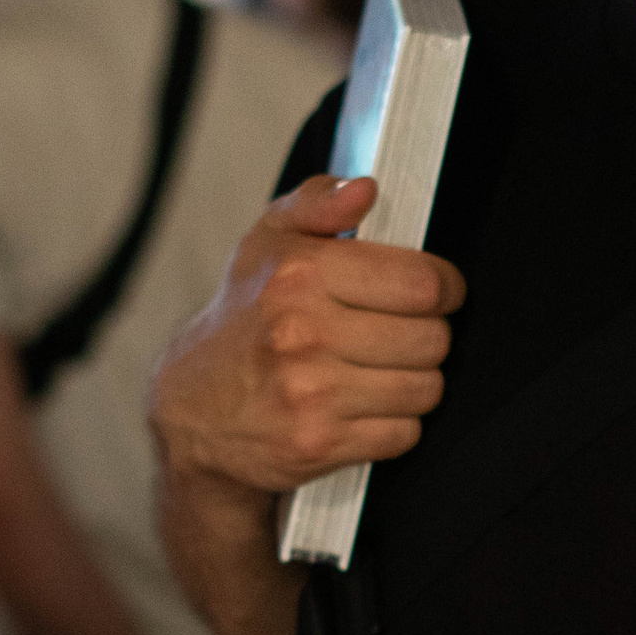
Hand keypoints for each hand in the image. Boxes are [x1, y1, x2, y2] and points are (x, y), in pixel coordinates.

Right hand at [148, 173, 464, 498]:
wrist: (192, 411)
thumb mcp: (268, 243)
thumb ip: (318, 203)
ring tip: (377, 370)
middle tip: (397, 333)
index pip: (422, 283)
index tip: (433, 292)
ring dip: (413, 381)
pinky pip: (404, 433)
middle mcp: (303, 334)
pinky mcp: (319, 445)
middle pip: (432, 338)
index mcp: (298, 276)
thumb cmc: (242, 321)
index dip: (443, 287)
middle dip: (426, 335)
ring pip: (426, 388)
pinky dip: (393, 423)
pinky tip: (362, 407)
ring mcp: (311, 394)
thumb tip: (365, 189)